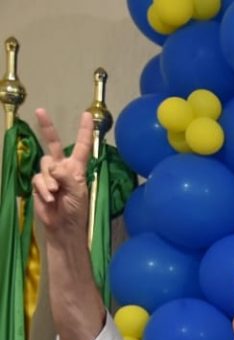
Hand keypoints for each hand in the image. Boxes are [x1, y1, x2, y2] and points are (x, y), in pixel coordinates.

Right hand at [32, 109, 92, 237]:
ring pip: (44, 164)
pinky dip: (43, 189)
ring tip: (56, 194)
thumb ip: (68, 178)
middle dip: (46, 127)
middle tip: (40, 111)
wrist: (63, 226)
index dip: (84, 131)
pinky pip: (38, 179)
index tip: (87, 115)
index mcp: (77, 168)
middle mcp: (62, 167)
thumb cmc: (76, 210)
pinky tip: (49, 199)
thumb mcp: (78, 193)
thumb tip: (55, 167)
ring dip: (50, 180)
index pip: (82, 146)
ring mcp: (49, 174)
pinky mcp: (39, 183)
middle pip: (53, 143)